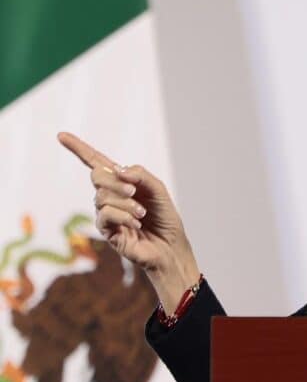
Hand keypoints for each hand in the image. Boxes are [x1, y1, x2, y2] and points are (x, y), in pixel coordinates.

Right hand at [58, 131, 200, 312]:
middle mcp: (109, 195)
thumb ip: (140, 175)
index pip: (96, 162)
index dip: (79, 148)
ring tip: (142, 215)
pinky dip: (123, 216)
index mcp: (121, 182)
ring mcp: (105, 213)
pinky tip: (136, 224)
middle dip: (117, 180)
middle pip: (97, 174)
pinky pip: (105, 214)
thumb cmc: (164, 217)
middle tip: (135, 192)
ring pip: (103, 195)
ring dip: (127, 203)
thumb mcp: (157, 189)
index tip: (61, 135)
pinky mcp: (105, 230)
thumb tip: (117, 169)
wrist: (170, 246)